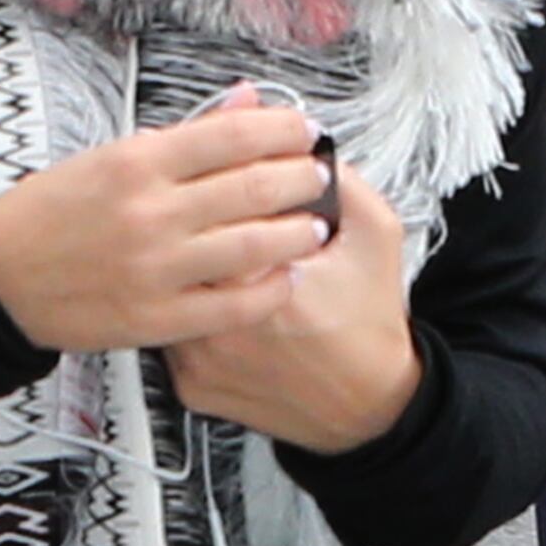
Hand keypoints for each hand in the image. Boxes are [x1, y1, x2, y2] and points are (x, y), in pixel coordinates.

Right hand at [0, 86, 330, 358]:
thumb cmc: (51, 214)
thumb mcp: (110, 157)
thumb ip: (183, 136)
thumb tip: (244, 103)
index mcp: (138, 162)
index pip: (233, 136)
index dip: (283, 132)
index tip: (305, 132)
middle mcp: (151, 212)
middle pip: (254, 188)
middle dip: (302, 180)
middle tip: (320, 177)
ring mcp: (156, 269)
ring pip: (253, 247)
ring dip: (297, 234)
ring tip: (315, 226)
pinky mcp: (155, 318)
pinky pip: (232, 306)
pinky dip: (268, 291)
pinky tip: (285, 278)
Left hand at [169, 160, 422, 454]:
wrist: (367, 408)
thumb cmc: (370, 324)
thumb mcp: (375, 235)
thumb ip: (339, 179)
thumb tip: (295, 137)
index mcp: (269, 285)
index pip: (220, 208)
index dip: (225, 173)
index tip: (239, 163)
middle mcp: (225, 328)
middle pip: (183, 245)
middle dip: (194, 211)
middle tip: (209, 196)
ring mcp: (201, 361)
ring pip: (170, 287)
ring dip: (179, 257)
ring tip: (202, 238)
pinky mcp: (191, 383)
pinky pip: (172, 328)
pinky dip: (183, 304)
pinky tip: (204, 284)